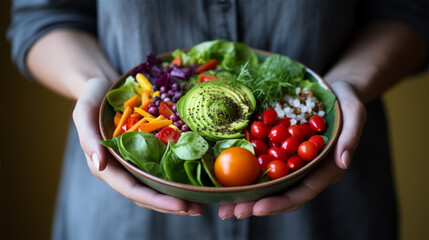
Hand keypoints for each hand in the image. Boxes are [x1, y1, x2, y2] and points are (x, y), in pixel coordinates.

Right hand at [72, 77, 202, 215]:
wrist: (103, 86)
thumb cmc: (92, 98)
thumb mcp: (84, 112)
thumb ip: (88, 138)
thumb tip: (100, 164)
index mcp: (106, 165)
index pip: (131, 189)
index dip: (156, 200)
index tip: (180, 205)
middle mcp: (122, 168)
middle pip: (147, 194)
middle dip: (171, 204)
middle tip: (198, 209)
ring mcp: (135, 161)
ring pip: (156, 186)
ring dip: (177, 196)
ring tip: (201, 202)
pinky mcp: (147, 151)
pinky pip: (163, 167)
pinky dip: (178, 176)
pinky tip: (196, 178)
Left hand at [218, 80, 366, 218]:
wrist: (335, 91)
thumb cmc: (347, 101)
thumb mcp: (355, 112)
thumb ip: (351, 136)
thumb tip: (343, 162)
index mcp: (325, 169)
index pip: (302, 193)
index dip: (280, 203)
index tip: (258, 208)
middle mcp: (306, 171)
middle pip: (280, 194)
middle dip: (255, 205)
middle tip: (229, 212)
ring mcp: (292, 163)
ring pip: (268, 185)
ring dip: (246, 196)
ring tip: (222, 205)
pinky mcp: (280, 151)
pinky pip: (262, 166)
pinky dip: (245, 175)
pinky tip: (226, 179)